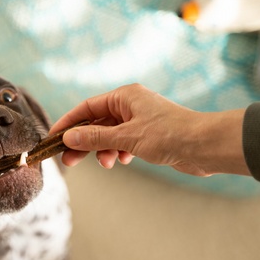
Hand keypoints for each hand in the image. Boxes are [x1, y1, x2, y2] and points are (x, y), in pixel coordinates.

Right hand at [50, 84, 248, 176]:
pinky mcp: (148, 135)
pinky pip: (123, 143)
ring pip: (109, 135)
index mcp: (124, 96)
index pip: (87, 108)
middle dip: (83, 142)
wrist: (205, 146)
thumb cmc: (170, 134)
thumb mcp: (127, 137)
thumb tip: (69, 137)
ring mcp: (139, 120)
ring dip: (103, 150)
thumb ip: (96, 138)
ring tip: (105, 163)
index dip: (68, 123)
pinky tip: (122, 160)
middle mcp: (130, 105)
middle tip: (68, 160)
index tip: (53, 137)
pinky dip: (118, 152)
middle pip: (96, 123)